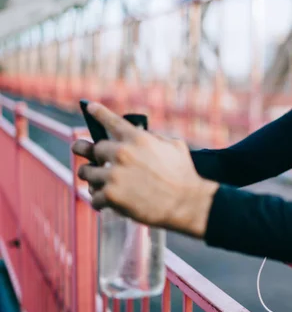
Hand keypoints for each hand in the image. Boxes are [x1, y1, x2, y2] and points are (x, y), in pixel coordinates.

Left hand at [71, 102, 218, 237]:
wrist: (186, 203)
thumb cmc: (183, 175)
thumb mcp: (174, 146)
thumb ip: (154, 138)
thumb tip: (141, 135)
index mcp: (138, 138)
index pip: (112, 121)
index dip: (98, 113)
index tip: (90, 107)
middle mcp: (123, 153)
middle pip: (94, 149)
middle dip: (96, 156)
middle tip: (99, 164)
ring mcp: (114, 174)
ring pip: (86, 172)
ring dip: (93, 177)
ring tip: (97, 183)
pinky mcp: (110, 195)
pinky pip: (93, 196)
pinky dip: (100, 200)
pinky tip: (106, 202)